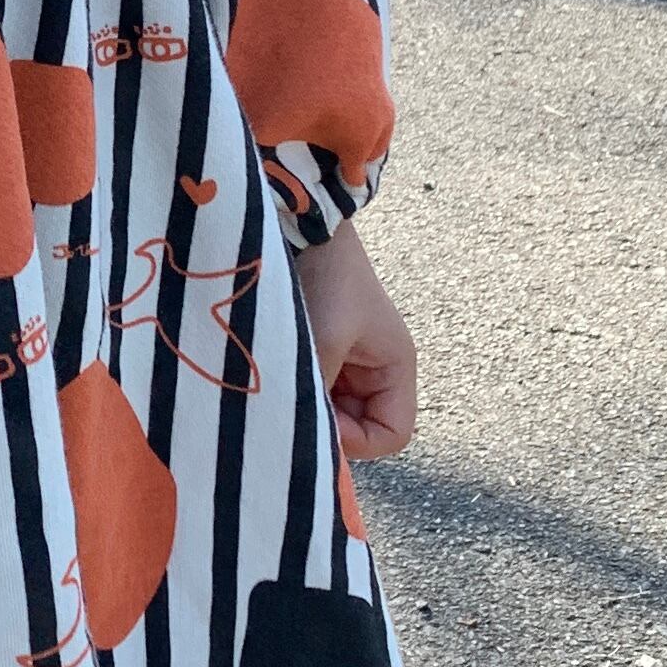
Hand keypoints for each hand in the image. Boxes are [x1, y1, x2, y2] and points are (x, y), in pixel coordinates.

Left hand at [290, 224, 417, 459]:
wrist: (302, 225)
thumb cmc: (326, 279)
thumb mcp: (324, 342)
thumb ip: (317, 394)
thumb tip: (297, 435)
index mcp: (395, 367)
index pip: (393, 434)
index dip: (358, 441)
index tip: (319, 422)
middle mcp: (376, 369)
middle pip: (360, 427)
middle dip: (328, 424)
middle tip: (290, 406)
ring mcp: (347, 360)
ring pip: (331, 409)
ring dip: (306, 404)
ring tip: (278, 385)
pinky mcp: (319, 349)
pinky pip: (312, 386)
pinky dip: (294, 387)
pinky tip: (272, 373)